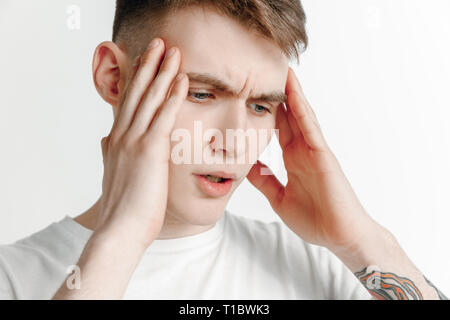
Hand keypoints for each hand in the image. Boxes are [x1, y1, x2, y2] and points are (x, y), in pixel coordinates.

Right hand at [95, 39, 186, 248]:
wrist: (121, 229)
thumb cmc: (125, 207)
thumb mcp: (114, 174)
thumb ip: (112, 154)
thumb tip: (106, 141)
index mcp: (116, 140)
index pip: (128, 101)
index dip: (137, 78)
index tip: (146, 60)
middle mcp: (122, 135)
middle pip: (137, 92)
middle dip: (149, 65)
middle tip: (159, 43)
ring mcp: (134, 140)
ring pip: (150, 99)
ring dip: (163, 72)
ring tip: (174, 52)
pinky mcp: (149, 150)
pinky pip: (163, 116)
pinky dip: (173, 96)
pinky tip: (182, 80)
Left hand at [247, 67, 377, 250]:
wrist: (338, 236)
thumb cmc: (314, 219)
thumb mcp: (278, 197)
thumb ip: (264, 180)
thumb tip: (247, 166)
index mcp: (293, 159)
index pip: (277, 128)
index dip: (265, 110)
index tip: (251, 92)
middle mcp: (303, 150)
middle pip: (288, 115)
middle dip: (278, 93)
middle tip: (264, 69)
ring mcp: (314, 150)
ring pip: (300, 115)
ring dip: (291, 92)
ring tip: (281, 69)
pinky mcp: (323, 155)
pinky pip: (310, 128)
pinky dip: (302, 109)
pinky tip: (294, 92)